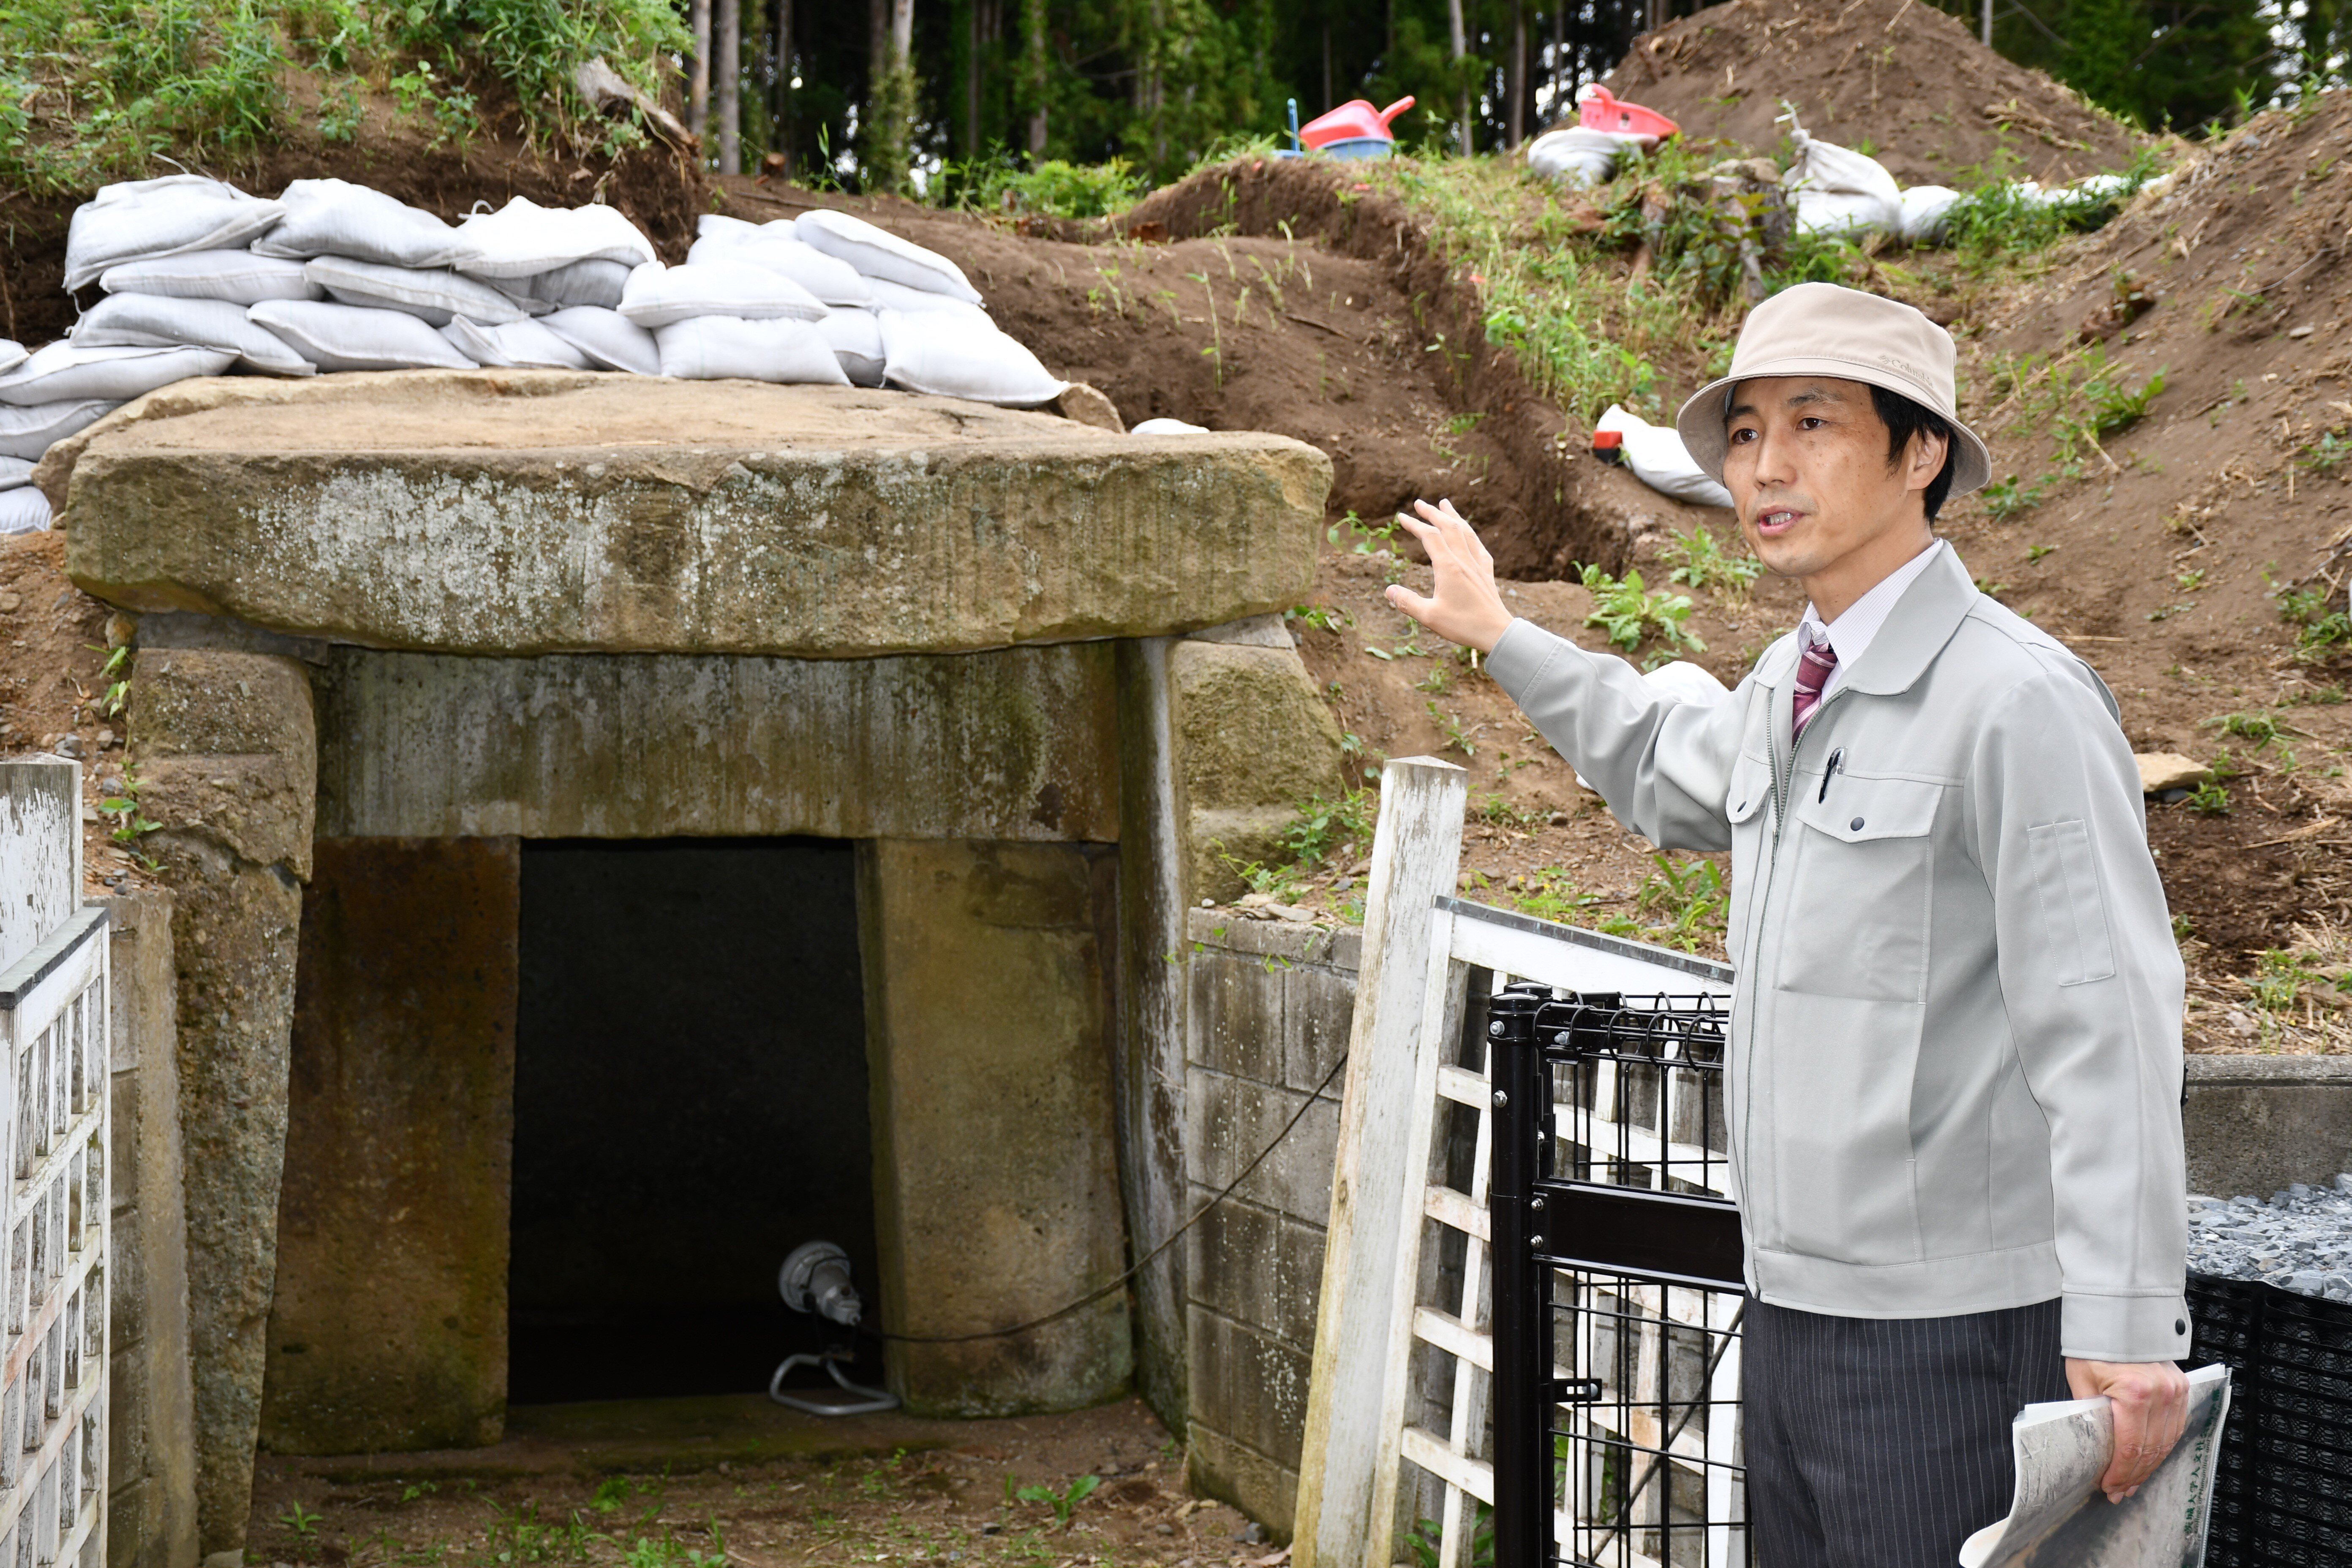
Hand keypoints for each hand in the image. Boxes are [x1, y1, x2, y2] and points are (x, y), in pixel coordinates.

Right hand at [1384, 499, 1515, 653]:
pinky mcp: (1487, 573)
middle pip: (1448, 527)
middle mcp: (1464, 560)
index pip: (1429, 537)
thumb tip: (1388, 590)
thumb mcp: (1429, 616)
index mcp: (1448, 567)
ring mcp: (1478, 565)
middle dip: (1432, 513)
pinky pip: (1479, 546)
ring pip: (1465, 532)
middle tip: (1419, 503)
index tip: (1401, 516)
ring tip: (1445, 504)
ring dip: (1453, 516)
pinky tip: (1469, 535)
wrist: (1496, 632)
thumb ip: (1407, 602)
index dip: (1415, 524)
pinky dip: (1470, 535)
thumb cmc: (1463, 625)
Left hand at [2066, 1357, 2189, 1501]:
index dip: (2120, 1472)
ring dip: (2150, 1465)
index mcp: (2134, 1393)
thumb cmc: (2093, 1347)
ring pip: (2166, 1442)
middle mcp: (2161, 1393)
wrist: (2116, 1315)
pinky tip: (2150, 1458)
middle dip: (2134, 1474)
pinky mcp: (2181, 1386)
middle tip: (2120, 1491)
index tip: (2109, 1487)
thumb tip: (2095, 1449)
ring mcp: (2175, 1390)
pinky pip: (2175, 1426)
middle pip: (2151, 1449)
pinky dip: (2162, 1446)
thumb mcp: (2082, 1381)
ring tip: (2133, 1481)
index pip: (2130, 1447)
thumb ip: (2091, 1414)